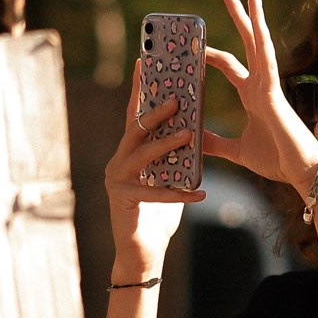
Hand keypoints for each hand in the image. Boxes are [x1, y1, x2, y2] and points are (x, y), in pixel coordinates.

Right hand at [104, 67, 203, 277]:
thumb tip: (195, 128)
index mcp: (128, 152)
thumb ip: (175, 156)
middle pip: (135, 129)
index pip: (134, 115)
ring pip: (142, 155)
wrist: (142, 255)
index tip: (146, 62)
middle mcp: (118, 162)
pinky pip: (154, 194)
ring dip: (167, 144)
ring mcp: (116, 181)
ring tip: (191, 134)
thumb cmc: (157, 214)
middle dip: (155, 111)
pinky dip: (178, 193)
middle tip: (178, 99)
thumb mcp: (169, 177)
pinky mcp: (123, 201)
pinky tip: (201, 194)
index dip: (140, 89)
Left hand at [199, 0, 317, 188]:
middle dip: (239, 17)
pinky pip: (267, 63)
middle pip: (247, 43)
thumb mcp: (236, 151)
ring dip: (254, 19)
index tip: (194, 43)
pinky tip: (258, 25)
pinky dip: (262, 43)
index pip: (228, 65)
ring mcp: (270, 86)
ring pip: (260, 45)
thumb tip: (195, 137)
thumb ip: (216, 142)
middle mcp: (261, 84)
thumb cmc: (277, 161)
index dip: (210, 53)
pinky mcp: (275, 94)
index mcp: (252, 95)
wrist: (302, 172)